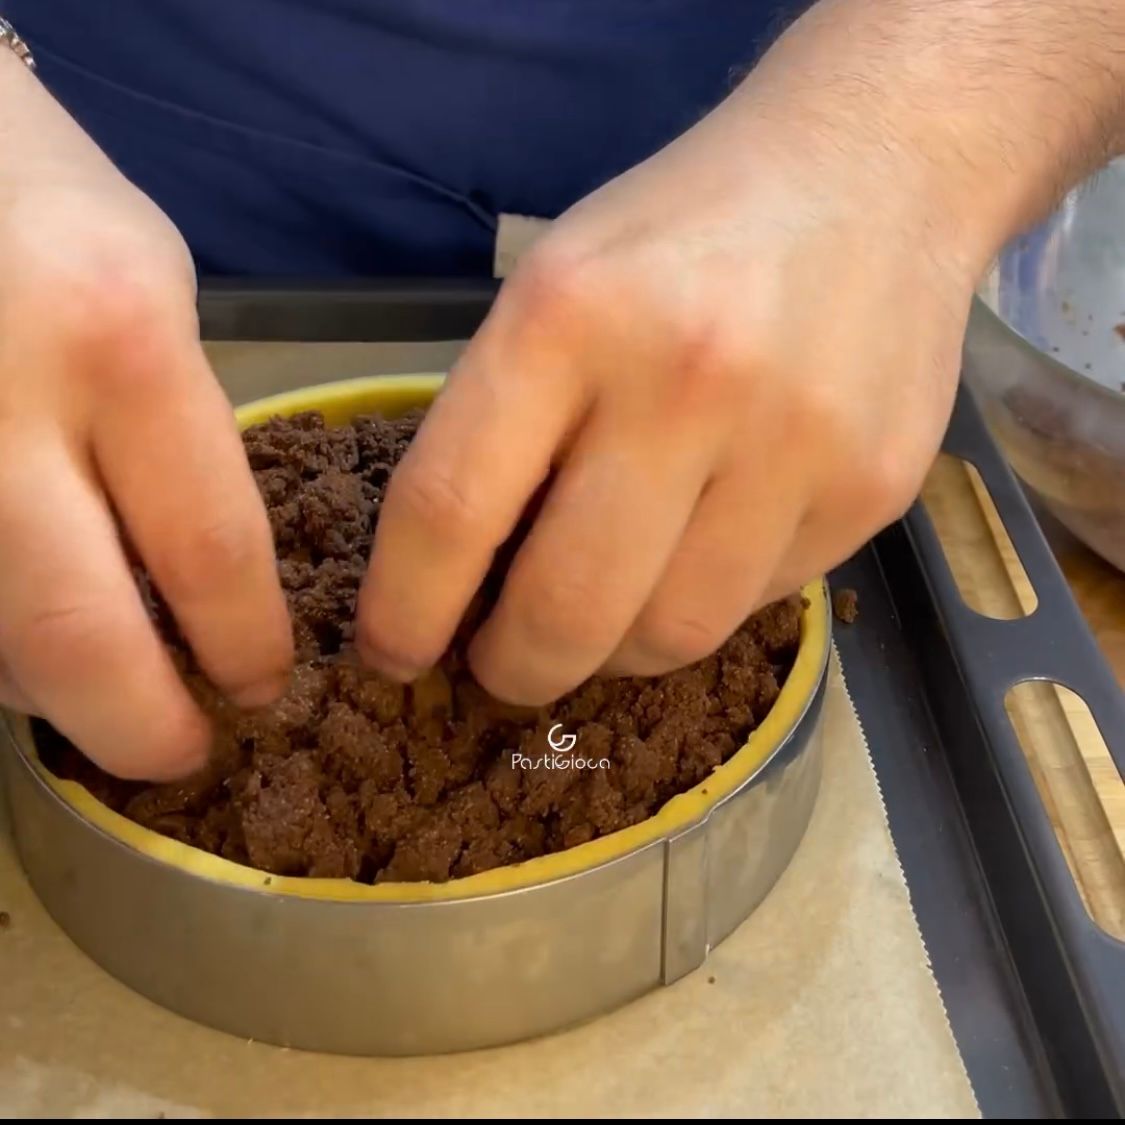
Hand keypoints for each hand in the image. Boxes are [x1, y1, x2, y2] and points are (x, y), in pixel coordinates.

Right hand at [0, 56, 290, 779]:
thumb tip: (188, 584)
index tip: (259, 688)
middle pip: (74, 636)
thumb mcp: (154, 294)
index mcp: (118, 342)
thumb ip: (176, 438)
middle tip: (179, 753)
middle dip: (139, 724)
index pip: (208, 552)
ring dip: (47, 690)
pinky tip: (21, 636)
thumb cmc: (43, 200)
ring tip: (101, 691)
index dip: (242, 646)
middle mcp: (0, 404)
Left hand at [357, 48, 979, 704]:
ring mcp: (793, 441)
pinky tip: (703, 550)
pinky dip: (706, 601)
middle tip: (502, 667)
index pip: (452, 509)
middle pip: (566, 608)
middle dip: (513, 669)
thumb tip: (467, 582)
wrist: (876, 171)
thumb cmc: (683, 234)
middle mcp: (685, 380)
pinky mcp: (874, 489)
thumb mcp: (558, 286)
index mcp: (569, 315)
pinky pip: (756, 604)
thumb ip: (505, 423)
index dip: (405, 610)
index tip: (395, 653)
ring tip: (605, 615)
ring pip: (670, 635)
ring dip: (614, 652)